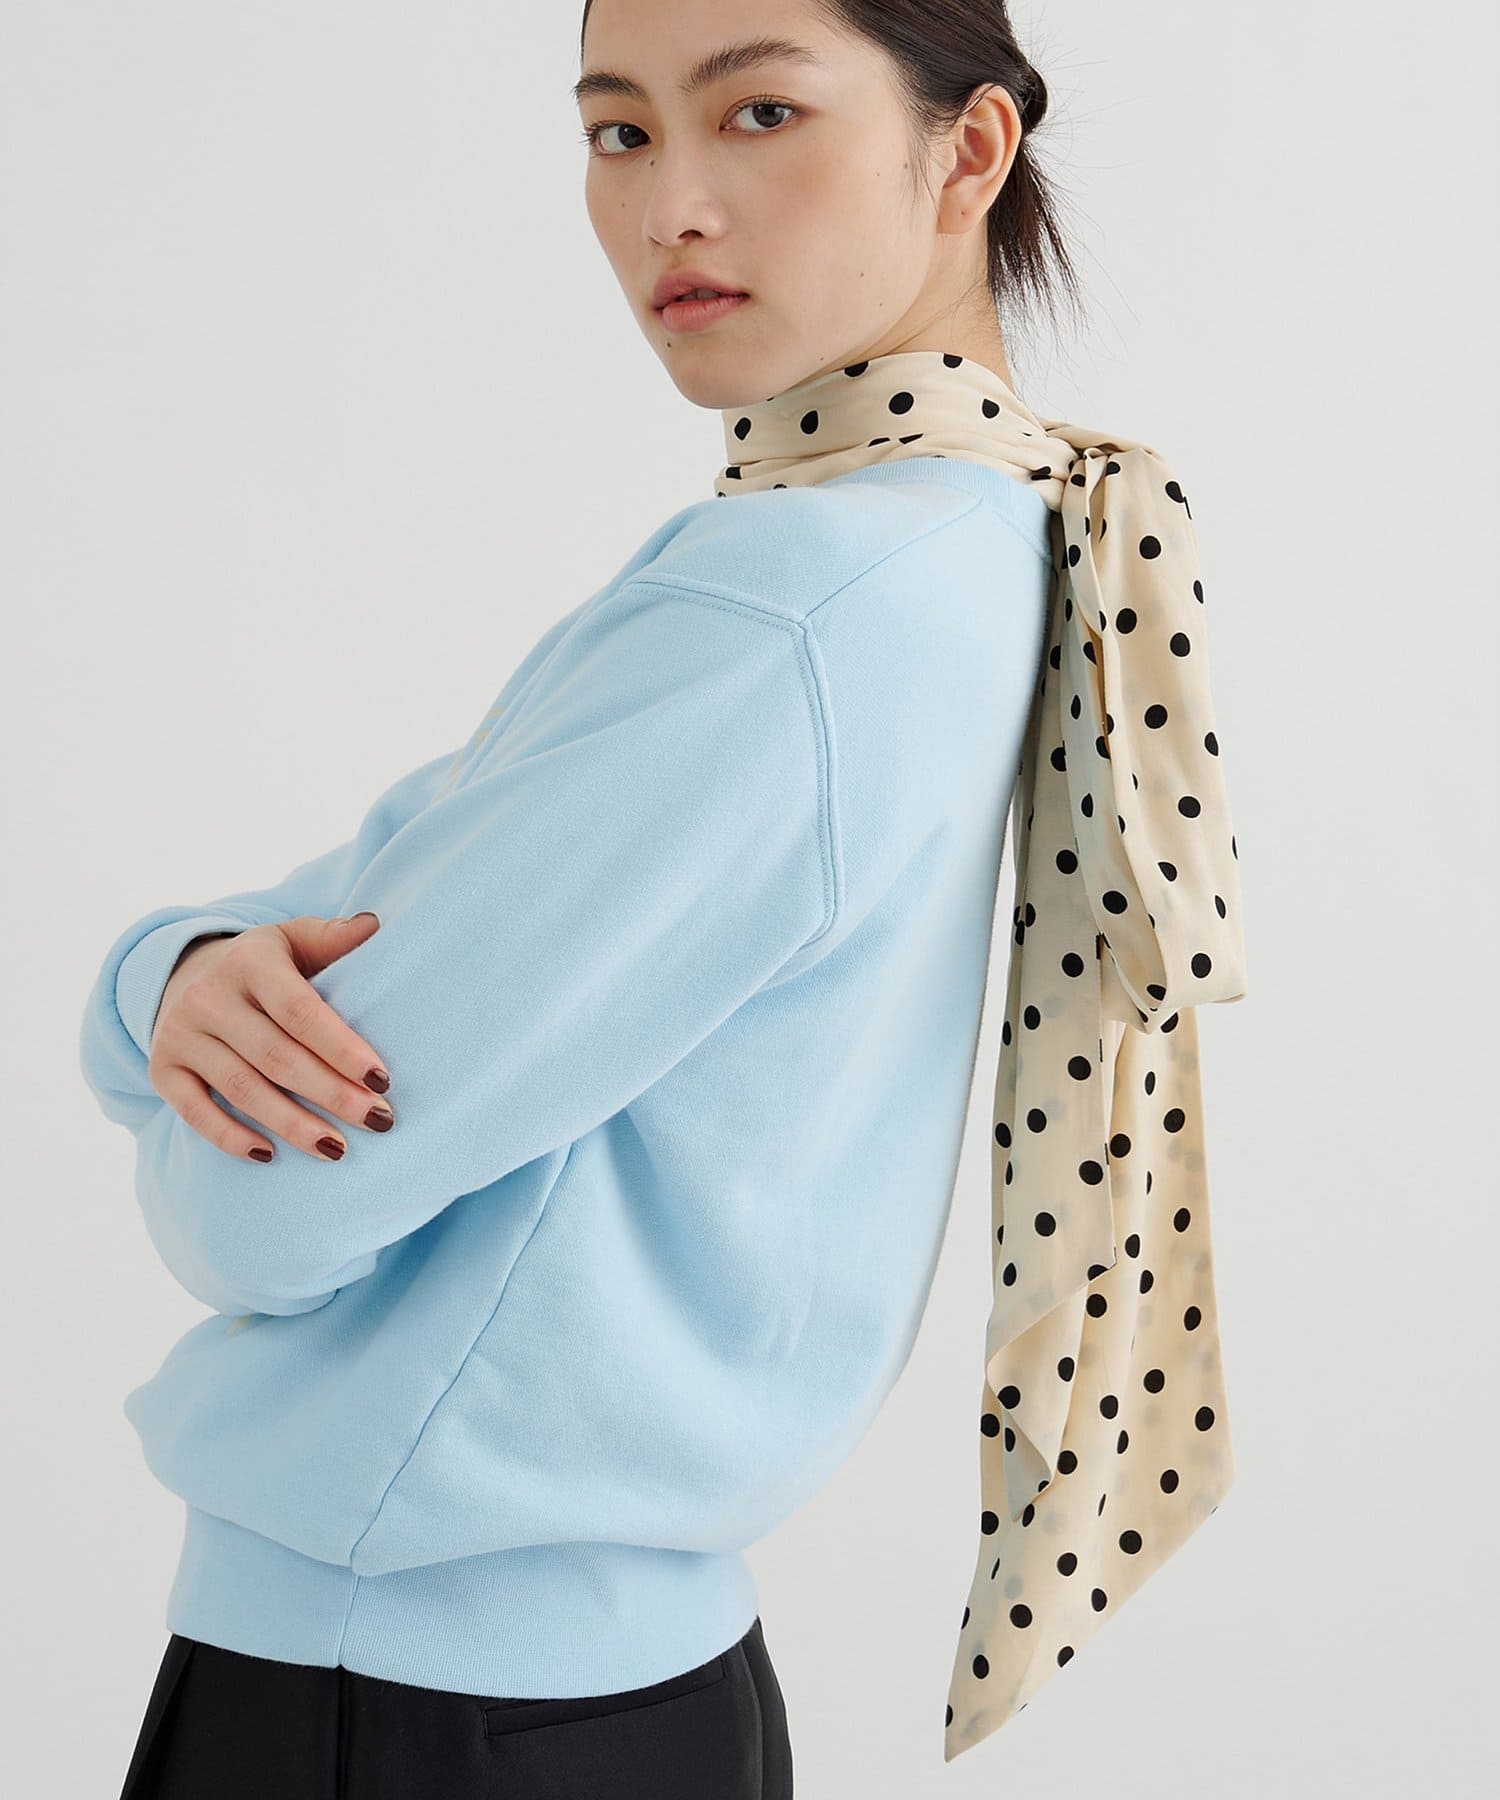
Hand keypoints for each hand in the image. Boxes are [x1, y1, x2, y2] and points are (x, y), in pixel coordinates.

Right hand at [148, 915, 394, 1162]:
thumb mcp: (293, 939)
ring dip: (293, 1125)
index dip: (341, 1048)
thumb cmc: (263, 964)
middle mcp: (209, 997)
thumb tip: (373, 926)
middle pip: (277, 1057)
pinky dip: (230, 1138)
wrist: (184, 973)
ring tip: (337, 1149)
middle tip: (378, 1121)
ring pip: (242, 1089)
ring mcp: (180, 1034)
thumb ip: (333, 937)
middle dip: (332, 1094)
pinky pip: (194, 1112)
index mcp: (250, 962)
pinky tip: (270, 1156)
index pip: (300, 1011)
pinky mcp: (162, 1069)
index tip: (382, 1081)